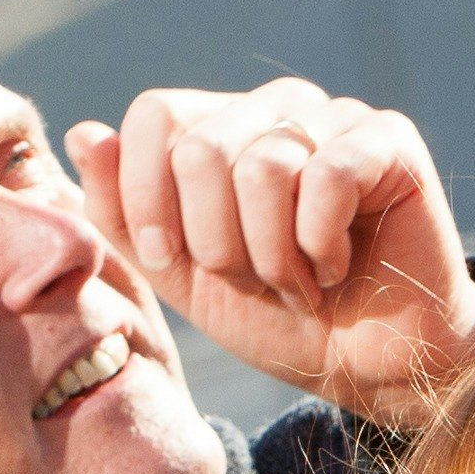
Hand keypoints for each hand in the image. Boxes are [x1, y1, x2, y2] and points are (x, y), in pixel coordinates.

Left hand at [69, 81, 474, 429]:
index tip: (172, 258)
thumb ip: (122, 211)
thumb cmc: (272, 316)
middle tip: (254, 278)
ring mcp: (335, 118)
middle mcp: (276, 108)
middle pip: (203, 148)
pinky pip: (328, 177)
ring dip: (273, 256)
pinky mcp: (390, 141)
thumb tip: (84, 131)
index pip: (155, 114)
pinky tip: (338, 266)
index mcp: (220, 126)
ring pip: (264, 167)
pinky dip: (322, 246)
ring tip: (299, 281)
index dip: (148, 198)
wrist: (364, 365)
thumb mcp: (176, 272)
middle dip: (216, 242)